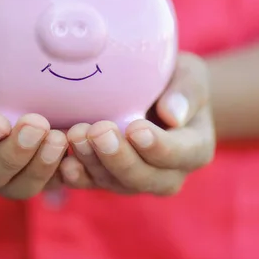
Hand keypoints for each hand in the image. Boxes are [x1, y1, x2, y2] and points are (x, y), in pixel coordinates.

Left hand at [60, 53, 215, 195]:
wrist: (153, 91)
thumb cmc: (173, 79)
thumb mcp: (189, 75)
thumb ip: (187, 92)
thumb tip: (172, 115)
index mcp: (194, 149)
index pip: (180, 154)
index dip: (158, 146)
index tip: (136, 129)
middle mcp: (167, 174)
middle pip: (145, 178)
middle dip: (119, 157)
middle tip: (98, 131)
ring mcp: (134, 179)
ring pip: (114, 183)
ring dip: (92, 162)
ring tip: (75, 135)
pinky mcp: (106, 177)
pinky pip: (90, 183)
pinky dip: (76, 175)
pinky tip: (63, 162)